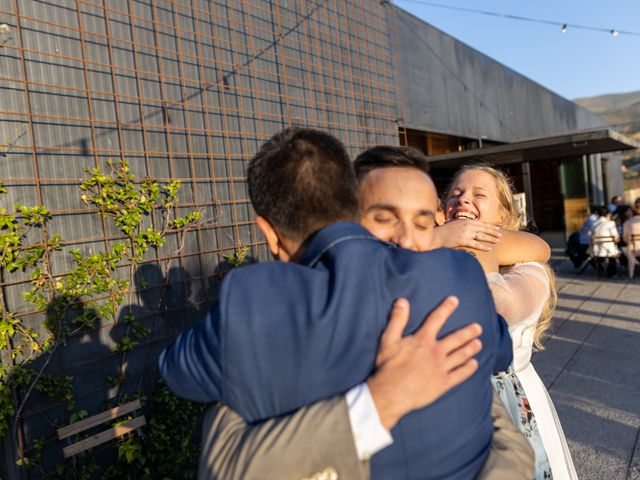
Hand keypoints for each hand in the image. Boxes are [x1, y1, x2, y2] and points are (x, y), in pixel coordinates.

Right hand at [367, 297, 481, 429]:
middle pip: (456, 338)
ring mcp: (441, 368)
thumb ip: (397, 319)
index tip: (455, 300)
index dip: (446, 308)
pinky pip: (460, 374)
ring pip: (461, 355)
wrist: (391, 393)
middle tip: (477, 328)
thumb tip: (402, 301)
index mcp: (423, 340)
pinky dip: (469, 369)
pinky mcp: (443, 383)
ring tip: (479, 343)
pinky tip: (474, 364)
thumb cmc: (388, 367)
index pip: (436, 319)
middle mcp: (436, 352)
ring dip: (471, 348)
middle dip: (468, 332)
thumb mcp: (388, 339)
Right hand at [432, 220, 501, 250]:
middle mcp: (466, 225)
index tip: (497, 228)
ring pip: (481, 235)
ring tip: (497, 241)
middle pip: (483, 228)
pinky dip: (483, 246)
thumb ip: (463, 227)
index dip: (490, 226)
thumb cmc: (443, 233)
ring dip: (490, 238)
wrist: (435, 236)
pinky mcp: (462, 240)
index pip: (481, 223)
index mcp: (465, 221)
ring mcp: (465, 232)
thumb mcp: (454, 226)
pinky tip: (489, 249)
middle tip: (501, 235)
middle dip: (493, 231)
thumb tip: (471, 230)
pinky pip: (475, 243)